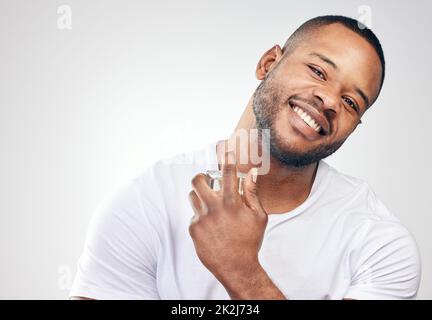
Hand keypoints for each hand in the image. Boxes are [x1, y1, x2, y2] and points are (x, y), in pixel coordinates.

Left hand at [188, 150, 267, 284]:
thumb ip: (253, 193)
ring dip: (200, 196)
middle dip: (201, 176)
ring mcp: (201, 218)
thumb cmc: (250, 241)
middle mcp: (214, 207)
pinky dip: (202, 217)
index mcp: (232, 202)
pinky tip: (212, 227)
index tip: (226, 150)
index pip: (228, 173)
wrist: (236, 267)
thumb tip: (252, 172)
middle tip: (207, 180)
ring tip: (211, 205)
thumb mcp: (259, 216)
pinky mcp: (193, 229)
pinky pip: (194, 215)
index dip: (227, 158)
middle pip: (197, 180)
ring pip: (192, 196)